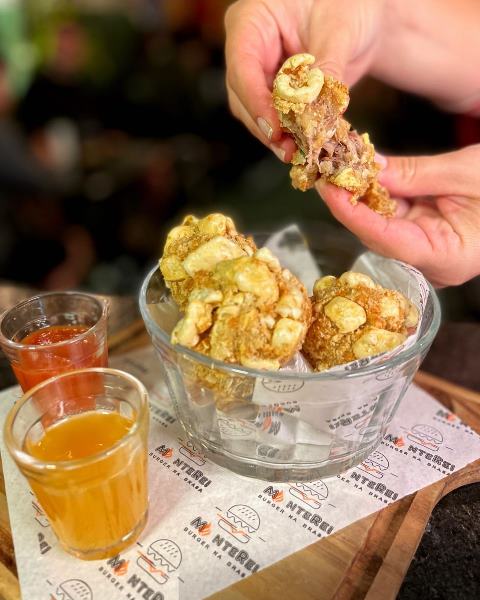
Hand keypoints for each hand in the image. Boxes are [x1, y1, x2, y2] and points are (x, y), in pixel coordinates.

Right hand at [224, 0, 385, 160]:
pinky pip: (275, 117)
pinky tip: (306, 146)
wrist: (363, 15)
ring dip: (277, 136)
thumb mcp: (340, 29)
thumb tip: (319, 107)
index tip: (275, 129)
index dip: (256, 101)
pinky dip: (289, 133)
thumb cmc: (349, 3)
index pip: (242, 65)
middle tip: (289, 150)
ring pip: (255, 112)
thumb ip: (328, 67)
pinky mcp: (274, 92)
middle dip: (266, 126)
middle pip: (243, 95)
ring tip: (299, 153)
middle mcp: (249, 47)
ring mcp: (259, 72)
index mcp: (252, 19)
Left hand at [317, 145, 479, 286]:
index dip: (354, 214)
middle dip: (351, 201)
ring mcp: (426, 251)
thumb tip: (366, 167)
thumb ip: (413, 174)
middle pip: (378, 234)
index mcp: (448, 258)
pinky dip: (376, 195)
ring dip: (359, 196)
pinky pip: (393, 217)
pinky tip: (358, 173)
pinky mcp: (424, 236)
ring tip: (336, 166)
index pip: (388, 239)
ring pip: (381, 225)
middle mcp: (431, 263)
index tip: (329, 189)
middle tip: (325, 168)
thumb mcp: (465, 171)